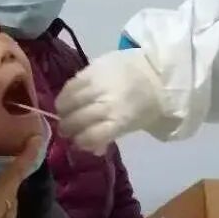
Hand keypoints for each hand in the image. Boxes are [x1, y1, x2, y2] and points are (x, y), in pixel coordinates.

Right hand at [55, 50, 169, 154]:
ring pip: (70, 101)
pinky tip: (65, 99)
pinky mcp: (93, 68)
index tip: (76, 142)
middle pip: (77, 120)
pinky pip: (72, 83)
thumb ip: (110, 136)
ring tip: (62, 114)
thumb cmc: (145, 105)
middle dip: (68, 128)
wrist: (156, 73)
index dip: (80, 142)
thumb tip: (92, 149)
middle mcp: (107, 102)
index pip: (90, 136)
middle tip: (64, 130)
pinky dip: (65, 94)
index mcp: (120, 120)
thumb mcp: (132, 126)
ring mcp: (99, 84)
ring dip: (62, 111)